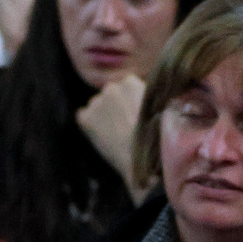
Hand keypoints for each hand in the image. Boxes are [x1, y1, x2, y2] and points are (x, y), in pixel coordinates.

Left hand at [74, 75, 152, 202]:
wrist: (144, 159)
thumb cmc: (157, 135)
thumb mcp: (159, 107)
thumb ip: (148, 97)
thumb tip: (146, 97)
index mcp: (130, 82)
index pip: (125, 86)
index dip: (129, 101)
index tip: (134, 114)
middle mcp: (111, 88)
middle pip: (110, 94)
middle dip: (115, 106)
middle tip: (125, 125)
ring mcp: (96, 103)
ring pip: (96, 105)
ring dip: (102, 115)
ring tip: (115, 134)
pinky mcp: (86, 119)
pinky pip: (83, 117)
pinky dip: (89, 125)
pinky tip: (102, 136)